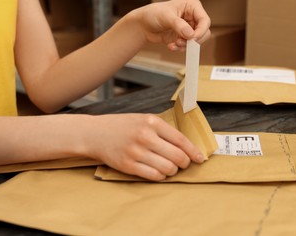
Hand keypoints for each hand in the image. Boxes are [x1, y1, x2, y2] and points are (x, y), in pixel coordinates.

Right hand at [81, 113, 204, 180]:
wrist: (95, 133)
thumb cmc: (122, 126)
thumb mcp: (143, 120)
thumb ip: (163, 130)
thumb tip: (186, 146)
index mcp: (151, 122)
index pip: (180, 140)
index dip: (193, 151)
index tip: (199, 158)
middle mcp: (145, 136)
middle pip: (177, 156)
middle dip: (184, 163)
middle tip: (183, 164)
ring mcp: (136, 152)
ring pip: (168, 168)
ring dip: (172, 170)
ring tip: (169, 167)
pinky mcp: (128, 165)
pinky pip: (154, 176)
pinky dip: (161, 176)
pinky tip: (159, 172)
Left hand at [132, 0, 210, 50]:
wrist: (144, 25)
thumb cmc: (153, 14)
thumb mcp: (166, 16)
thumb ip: (178, 25)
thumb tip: (190, 34)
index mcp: (192, 6)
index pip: (205, 20)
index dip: (201, 31)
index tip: (192, 39)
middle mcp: (193, 17)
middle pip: (204, 32)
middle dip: (193, 40)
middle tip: (181, 42)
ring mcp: (189, 28)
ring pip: (197, 41)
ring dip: (186, 45)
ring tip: (174, 44)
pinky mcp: (183, 37)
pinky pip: (188, 46)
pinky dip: (180, 48)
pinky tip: (171, 46)